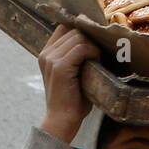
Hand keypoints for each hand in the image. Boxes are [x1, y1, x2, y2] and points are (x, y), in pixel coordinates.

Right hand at [38, 25, 100, 142]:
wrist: (62, 120)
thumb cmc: (72, 99)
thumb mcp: (73, 73)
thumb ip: (77, 56)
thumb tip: (95, 39)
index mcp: (46, 54)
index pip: (64, 27)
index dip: (81, 29)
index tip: (95, 38)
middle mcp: (46, 54)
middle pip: (73, 30)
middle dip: (90, 37)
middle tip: (102, 50)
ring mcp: (51, 59)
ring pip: (78, 37)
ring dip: (93, 46)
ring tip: (98, 59)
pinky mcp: (59, 67)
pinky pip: (81, 48)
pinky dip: (93, 53)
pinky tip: (96, 63)